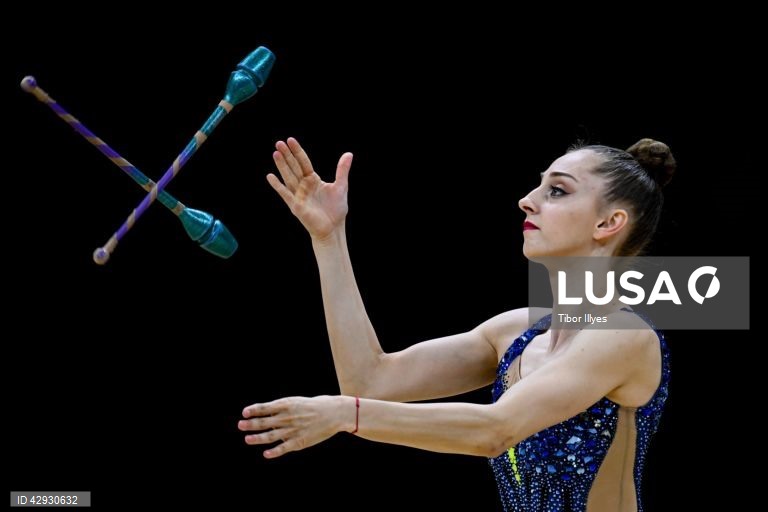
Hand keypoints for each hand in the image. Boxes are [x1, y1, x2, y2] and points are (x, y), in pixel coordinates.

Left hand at [238, 395, 353, 458]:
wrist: (334, 413)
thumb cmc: (315, 406)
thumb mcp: (297, 402)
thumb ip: (282, 410)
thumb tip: (266, 417)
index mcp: (287, 405)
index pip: (266, 407)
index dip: (254, 410)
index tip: (244, 412)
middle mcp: (288, 417)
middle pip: (265, 422)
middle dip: (251, 424)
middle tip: (240, 425)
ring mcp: (293, 430)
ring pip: (271, 436)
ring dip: (258, 438)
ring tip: (247, 439)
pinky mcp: (300, 441)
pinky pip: (284, 448)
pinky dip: (274, 452)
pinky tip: (266, 454)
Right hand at [267, 137, 352, 240]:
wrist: (333, 228)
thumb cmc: (336, 209)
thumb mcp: (341, 186)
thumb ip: (342, 170)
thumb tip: (349, 154)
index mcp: (313, 179)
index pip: (303, 162)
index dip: (297, 151)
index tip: (290, 140)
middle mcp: (303, 185)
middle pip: (294, 167)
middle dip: (287, 155)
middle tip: (279, 143)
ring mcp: (298, 195)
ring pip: (289, 177)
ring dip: (282, 166)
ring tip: (275, 153)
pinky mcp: (296, 206)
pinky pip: (285, 194)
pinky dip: (278, 186)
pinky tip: (270, 176)